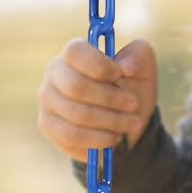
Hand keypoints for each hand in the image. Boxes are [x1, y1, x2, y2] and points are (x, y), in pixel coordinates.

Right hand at [37, 38, 157, 161]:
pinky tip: (114, 137)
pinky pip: (71, 137)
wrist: (125, 117)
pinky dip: (99, 140)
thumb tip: (127, 66)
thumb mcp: (143, 68)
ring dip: (111, 122)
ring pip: (76, 115)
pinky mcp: (49, 125)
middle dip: (110, 99)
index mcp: (75, 52)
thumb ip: (139, 57)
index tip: (120, 74)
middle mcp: (55, 73)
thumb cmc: (131, 86)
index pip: (75, 52)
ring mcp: (48, 100)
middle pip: (76, 86)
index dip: (99, 65)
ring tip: (132, 124)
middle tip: (134, 105)